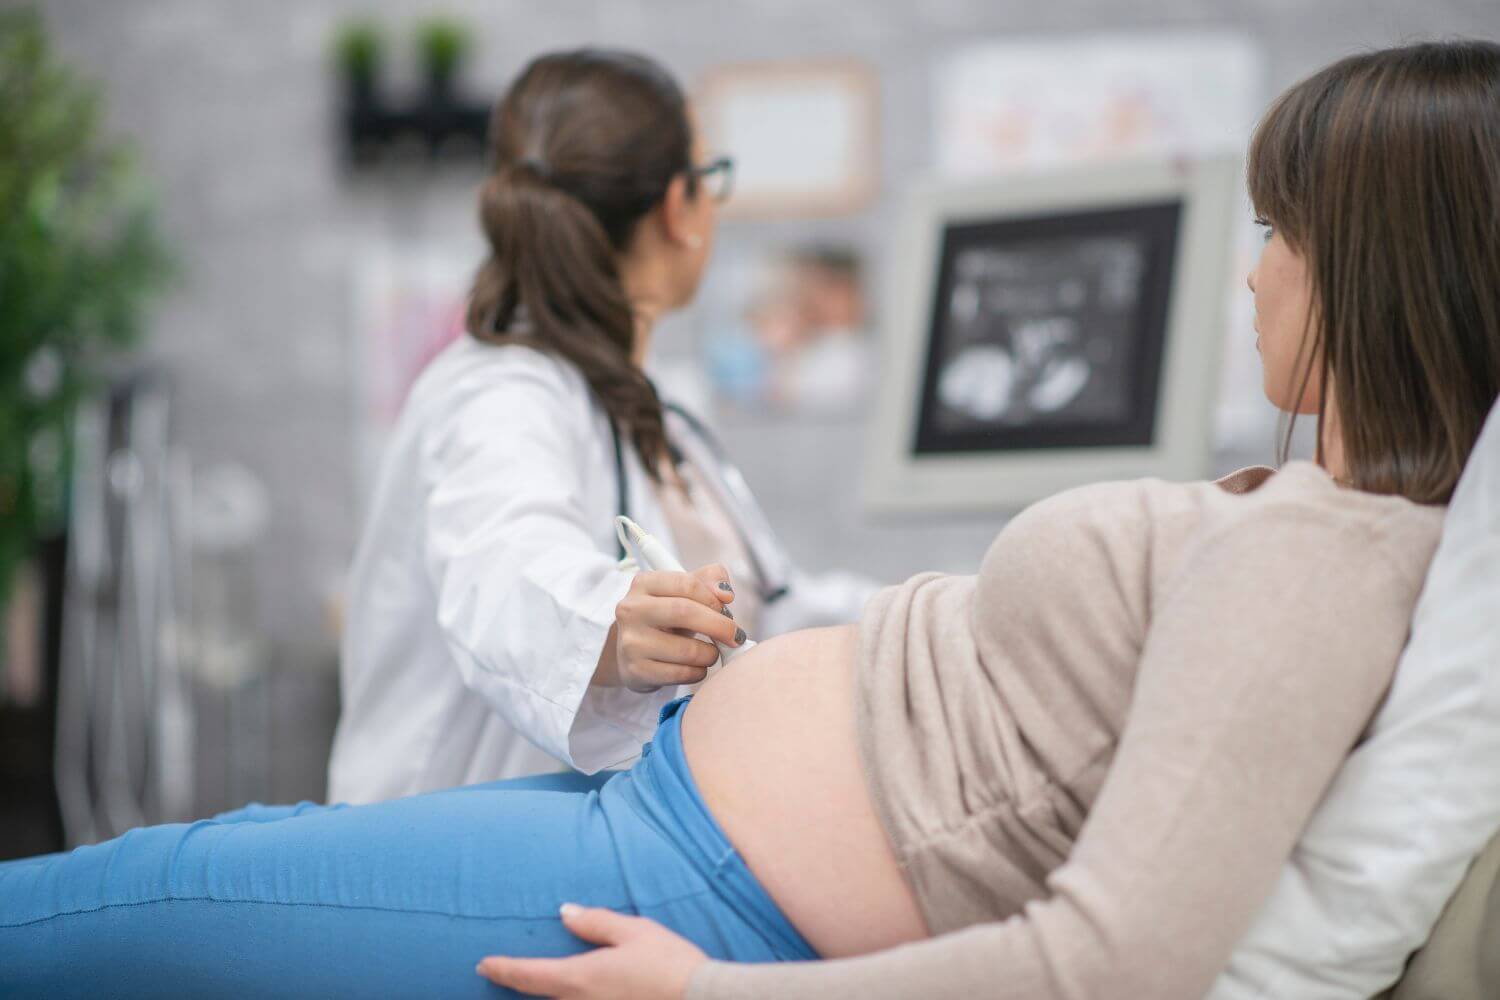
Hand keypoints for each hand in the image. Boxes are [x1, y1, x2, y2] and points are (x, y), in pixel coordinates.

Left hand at [477, 902, 706, 998]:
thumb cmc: (669, 965)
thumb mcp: (635, 933)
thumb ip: (596, 923)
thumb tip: (566, 913)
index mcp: (581, 978)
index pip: (530, 974)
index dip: (503, 969)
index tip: (483, 965)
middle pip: (540, 995)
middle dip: (518, 983)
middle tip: (498, 974)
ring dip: (544, 994)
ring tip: (534, 983)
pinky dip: (568, 999)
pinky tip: (573, 992)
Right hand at [609, 564, 744, 692]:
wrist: (634, 652)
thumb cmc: (666, 619)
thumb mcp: (684, 593)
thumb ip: (708, 581)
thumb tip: (725, 592)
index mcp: (644, 583)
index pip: (688, 584)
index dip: (714, 599)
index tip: (726, 611)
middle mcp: (631, 610)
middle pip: (685, 612)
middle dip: (719, 626)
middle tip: (735, 636)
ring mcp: (631, 642)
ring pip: (686, 650)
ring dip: (710, 654)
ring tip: (710, 653)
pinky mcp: (636, 671)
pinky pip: (681, 674)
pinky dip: (698, 672)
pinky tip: (696, 667)